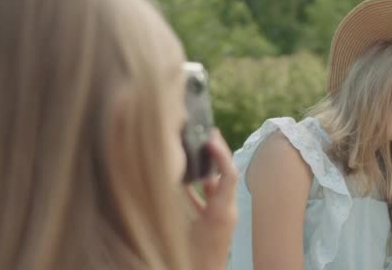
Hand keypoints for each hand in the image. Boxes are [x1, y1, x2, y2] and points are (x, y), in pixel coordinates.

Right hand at [186, 129, 237, 269]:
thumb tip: (163, 179)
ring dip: (203, 170)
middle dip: (215, 155)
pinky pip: (206, 201)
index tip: (209, 138)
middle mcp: (225, 212)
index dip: (221, 154)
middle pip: (223, 176)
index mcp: (222, 211)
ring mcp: (220, 218)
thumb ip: (175, 203)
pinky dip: (195, 190)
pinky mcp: (212, 224)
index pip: (228, 174)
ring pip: (214, 187)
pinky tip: (180, 183)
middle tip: (207, 134)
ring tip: (192, 152)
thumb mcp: (181, 229)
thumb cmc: (193, 257)